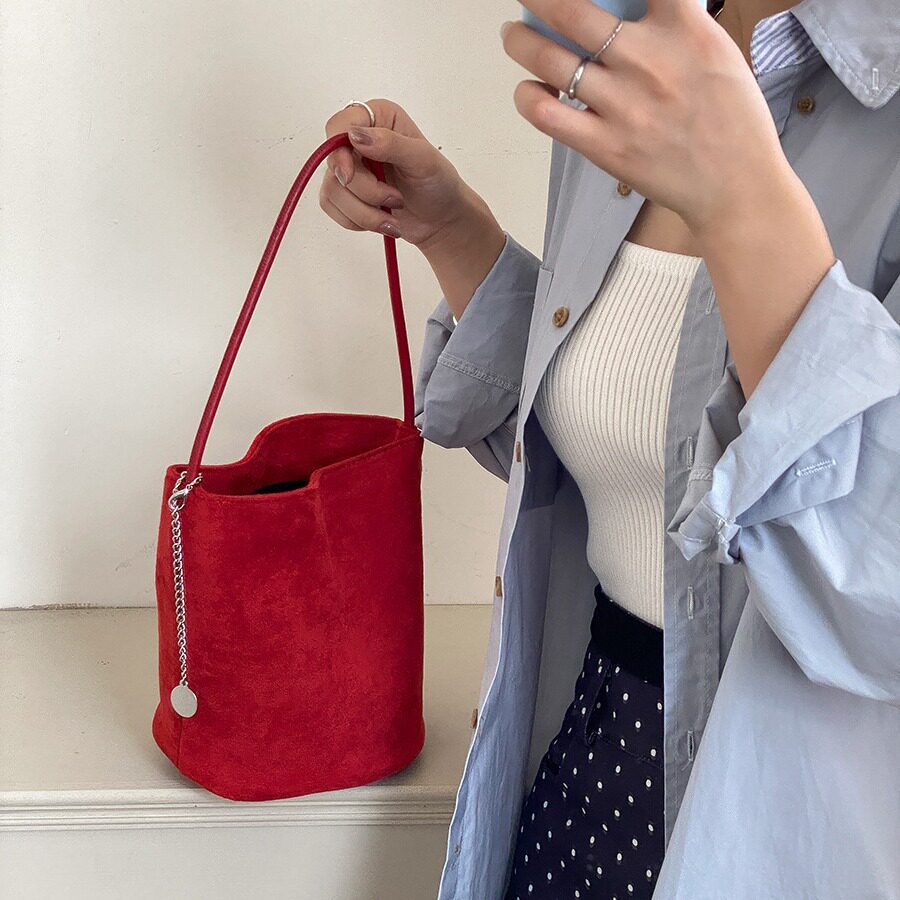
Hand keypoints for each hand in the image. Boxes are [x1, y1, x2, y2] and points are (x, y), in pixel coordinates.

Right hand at [322, 99, 477, 248]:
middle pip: (334, 163)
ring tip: (393, 215)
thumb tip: (357, 136)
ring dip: (365, 212)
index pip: (339, 125)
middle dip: (366, 192)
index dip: (339, 152)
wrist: (441, 219)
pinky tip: (382, 220)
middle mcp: (360, 140)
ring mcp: (351, 168)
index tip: (351, 175)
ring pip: (332, 191)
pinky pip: (333, 208)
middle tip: (397, 200)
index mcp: (379, 119)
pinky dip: (358, 221)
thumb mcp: (424, 160)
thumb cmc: (439, 185)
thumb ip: (391, 144)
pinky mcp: (346, 194)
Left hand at [501, 0, 799, 236]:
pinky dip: (526, 96)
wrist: (734, 184)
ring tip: (512, 34)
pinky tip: (528, 89)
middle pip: (570, 9)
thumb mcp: (716, 51)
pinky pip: (546, 114)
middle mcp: (646, 60)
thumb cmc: (731, 118)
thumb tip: (635, 8)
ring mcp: (620, 104)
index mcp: (683, 28)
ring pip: (548, 59)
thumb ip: (677, 23)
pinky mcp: (603, 145)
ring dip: (518, 40)